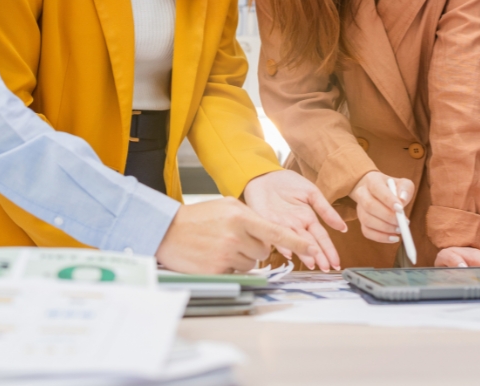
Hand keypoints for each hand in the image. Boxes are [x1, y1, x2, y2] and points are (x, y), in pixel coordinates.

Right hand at [155, 198, 315, 273]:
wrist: (166, 230)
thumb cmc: (198, 217)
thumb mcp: (227, 206)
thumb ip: (251, 217)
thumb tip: (271, 232)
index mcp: (241, 216)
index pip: (277, 231)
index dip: (298, 241)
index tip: (313, 248)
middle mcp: (236, 234)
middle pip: (264, 250)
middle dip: (255, 247)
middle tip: (234, 239)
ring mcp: (226, 253)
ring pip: (251, 263)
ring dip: (242, 258)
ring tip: (222, 246)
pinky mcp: (217, 270)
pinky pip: (237, 273)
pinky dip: (229, 267)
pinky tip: (215, 256)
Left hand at [244, 170, 346, 271]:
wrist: (264, 174)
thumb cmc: (287, 182)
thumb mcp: (312, 193)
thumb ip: (326, 210)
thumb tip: (342, 228)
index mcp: (307, 219)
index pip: (321, 238)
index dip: (329, 250)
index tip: (336, 263)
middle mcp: (295, 226)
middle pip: (310, 243)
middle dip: (320, 256)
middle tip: (327, 268)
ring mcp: (281, 226)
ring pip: (295, 243)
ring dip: (304, 254)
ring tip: (314, 264)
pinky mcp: (266, 223)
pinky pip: (275, 235)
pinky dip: (282, 245)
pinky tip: (289, 253)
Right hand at [349, 171, 413, 243]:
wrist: (380, 193)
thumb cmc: (394, 188)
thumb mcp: (403, 184)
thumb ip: (405, 189)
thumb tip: (402, 200)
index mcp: (372, 180)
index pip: (377, 188)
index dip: (388, 199)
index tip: (400, 209)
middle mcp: (362, 193)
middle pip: (369, 205)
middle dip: (387, 216)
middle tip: (403, 223)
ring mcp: (359, 208)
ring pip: (367, 220)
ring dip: (385, 228)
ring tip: (400, 230)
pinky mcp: (361, 221)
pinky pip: (367, 232)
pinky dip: (380, 237)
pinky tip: (393, 237)